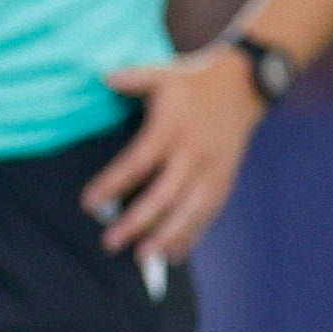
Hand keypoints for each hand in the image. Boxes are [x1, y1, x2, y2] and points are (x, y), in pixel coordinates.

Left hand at [85, 49, 268, 262]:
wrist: (244, 86)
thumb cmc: (192, 82)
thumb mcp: (163, 74)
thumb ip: (132, 78)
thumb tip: (103, 77)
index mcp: (172, 128)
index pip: (139, 162)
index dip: (113, 184)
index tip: (89, 204)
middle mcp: (193, 153)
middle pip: (164, 194)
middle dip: (138, 221)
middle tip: (110, 243)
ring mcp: (212, 169)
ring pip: (190, 210)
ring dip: (167, 236)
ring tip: (143, 257)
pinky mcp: (225, 180)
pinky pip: (208, 213)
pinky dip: (192, 235)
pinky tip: (173, 255)